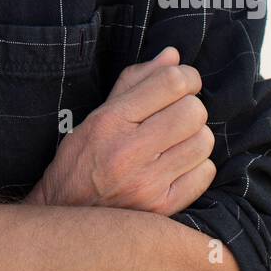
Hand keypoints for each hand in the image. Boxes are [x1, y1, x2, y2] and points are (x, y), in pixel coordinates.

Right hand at [24, 46, 215, 214]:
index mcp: (110, 121)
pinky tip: (177, 166)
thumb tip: (173, 55)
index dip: (186, 76)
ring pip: (203, 142)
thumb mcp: (99, 114)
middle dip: (190, 107)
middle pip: (193, 111)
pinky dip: (197, 167)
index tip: (184, 81)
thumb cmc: (82, 158)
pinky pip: (205, 174)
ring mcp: (147, 183)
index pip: (170, 83)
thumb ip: (136, 82)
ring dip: (195, 137)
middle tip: (177, 114)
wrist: (65, 214)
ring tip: (175, 142)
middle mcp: (128, 151)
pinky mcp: (163, 208)